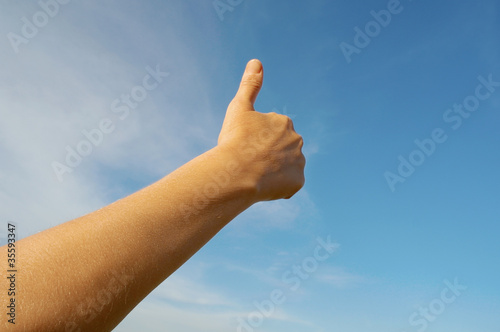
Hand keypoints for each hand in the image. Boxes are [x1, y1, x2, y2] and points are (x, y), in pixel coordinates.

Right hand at [217, 59, 305, 201]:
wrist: (236, 172)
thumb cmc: (235, 140)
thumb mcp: (239, 108)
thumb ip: (250, 86)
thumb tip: (257, 62)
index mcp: (284, 122)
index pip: (271, 133)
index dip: (256, 141)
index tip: (245, 146)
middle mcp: (297, 140)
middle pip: (281, 150)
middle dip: (267, 155)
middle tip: (249, 161)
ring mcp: (299, 162)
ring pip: (285, 168)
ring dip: (273, 171)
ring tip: (254, 175)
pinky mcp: (298, 182)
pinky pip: (289, 185)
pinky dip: (278, 187)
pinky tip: (263, 186)